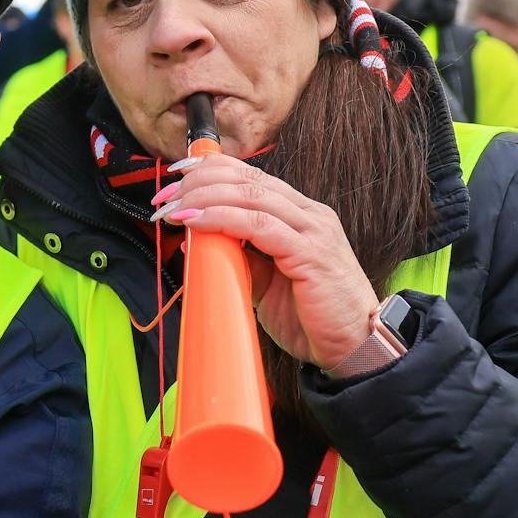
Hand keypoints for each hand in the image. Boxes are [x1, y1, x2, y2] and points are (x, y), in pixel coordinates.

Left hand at [151, 153, 378, 369]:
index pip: (251, 176)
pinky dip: (221, 219)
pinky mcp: (309, 252)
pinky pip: (258, 225)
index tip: (176, 177)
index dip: (211, 170)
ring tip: (171, 209)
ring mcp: (312, 230)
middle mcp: (309, 214)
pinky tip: (195, 222)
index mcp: (300, 214)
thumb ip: (241, 256)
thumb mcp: (266, 282)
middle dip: (198, 182)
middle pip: (246, 179)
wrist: (354, 348)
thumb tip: (201, 239)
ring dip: (203, 198)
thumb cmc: (311, 317)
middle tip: (163, 197)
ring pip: (250, 196)